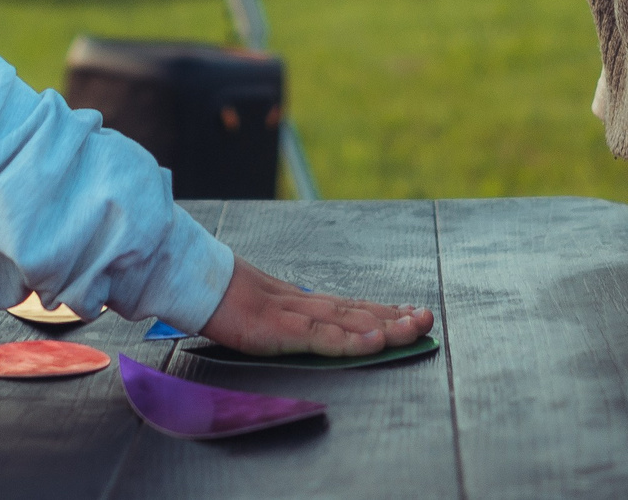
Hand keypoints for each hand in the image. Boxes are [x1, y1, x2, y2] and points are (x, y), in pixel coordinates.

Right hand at [197, 256, 433, 356]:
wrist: (199, 285)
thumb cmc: (226, 300)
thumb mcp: (265, 313)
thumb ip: (289, 321)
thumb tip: (309, 329)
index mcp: (305, 304)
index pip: (354, 308)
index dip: (386, 312)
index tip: (413, 313)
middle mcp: (309, 306)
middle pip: (361, 313)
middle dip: (397, 317)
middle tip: (428, 318)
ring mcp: (298, 316)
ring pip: (351, 323)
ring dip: (387, 326)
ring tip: (415, 328)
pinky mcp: (283, 330)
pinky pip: (323, 338)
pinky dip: (351, 341)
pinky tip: (373, 342)